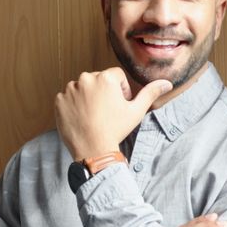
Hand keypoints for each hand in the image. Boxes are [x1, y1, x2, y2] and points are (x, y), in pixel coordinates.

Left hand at [54, 68, 172, 160]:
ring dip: (88, 98)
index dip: (121, 91)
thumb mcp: (136, 111)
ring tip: (94, 116)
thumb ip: (150, 93)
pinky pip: (68, 98)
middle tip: (107, 113)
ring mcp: (70, 89)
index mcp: (106, 77)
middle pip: (98, 81)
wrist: (93, 150)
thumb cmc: (116, 129)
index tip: (119, 106)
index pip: (116, 76)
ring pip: (83, 89)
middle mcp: (85, 78)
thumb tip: (167, 83)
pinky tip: (82, 119)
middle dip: (103, 93)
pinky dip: (74, 106)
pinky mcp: (59, 100)